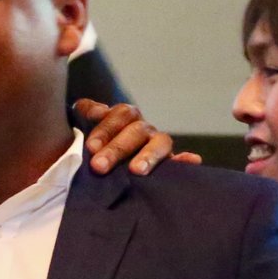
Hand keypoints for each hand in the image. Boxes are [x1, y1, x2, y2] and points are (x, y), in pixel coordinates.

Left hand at [75, 98, 196, 175]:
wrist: (104, 165)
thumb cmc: (94, 145)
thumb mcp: (86, 127)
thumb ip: (86, 112)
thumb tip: (92, 108)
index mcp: (124, 117)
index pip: (119, 115)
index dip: (106, 129)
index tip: (90, 146)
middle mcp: (143, 128)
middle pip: (136, 131)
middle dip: (117, 148)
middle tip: (99, 166)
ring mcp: (158, 145)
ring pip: (160, 143)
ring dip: (149, 155)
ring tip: (136, 170)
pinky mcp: (169, 164)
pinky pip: (180, 161)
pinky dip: (186, 160)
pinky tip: (192, 160)